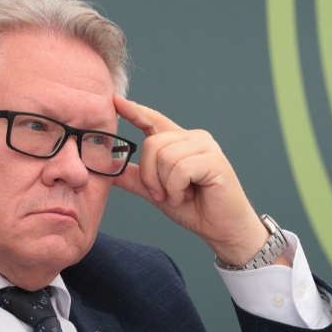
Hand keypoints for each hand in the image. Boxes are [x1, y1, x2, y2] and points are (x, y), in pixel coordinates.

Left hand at [113, 96, 287, 267]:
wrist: (222, 229)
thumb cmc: (194, 208)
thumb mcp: (157, 192)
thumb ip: (136, 179)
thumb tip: (110, 169)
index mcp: (179, 142)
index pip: (153, 121)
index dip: (135, 111)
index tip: (117, 102)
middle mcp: (193, 138)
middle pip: (152, 144)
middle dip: (149, 176)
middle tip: (161, 195)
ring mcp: (206, 147)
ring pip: (165, 157)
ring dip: (165, 186)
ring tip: (178, 197)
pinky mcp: (214, 160)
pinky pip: (180, 169)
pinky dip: (177, 189)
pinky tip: (187, 197)